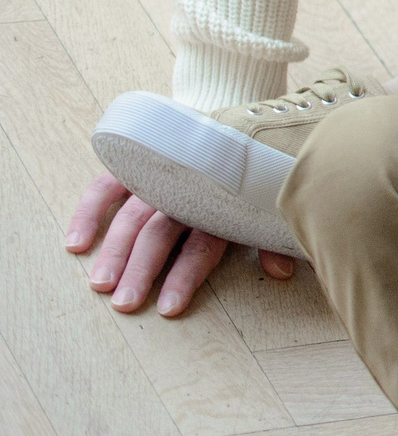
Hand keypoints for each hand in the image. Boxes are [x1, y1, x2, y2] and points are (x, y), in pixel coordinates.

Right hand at [64, 170, 295, 316]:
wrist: (227, 126)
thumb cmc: (241, 181)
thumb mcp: (259, 208)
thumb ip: (268, 239)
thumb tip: (282, 271)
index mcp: (218, 208)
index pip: (201, 246)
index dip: (185, 277)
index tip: (168, 308)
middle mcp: (184, 194)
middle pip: (160, 234)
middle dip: (141, 270)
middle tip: (125, 303)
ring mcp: (156, 179)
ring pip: (131, 217)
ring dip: (114, 251)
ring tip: (99, 285)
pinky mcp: (134, 166)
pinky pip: (106, 188)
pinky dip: (90, 212)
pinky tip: (75, 245)